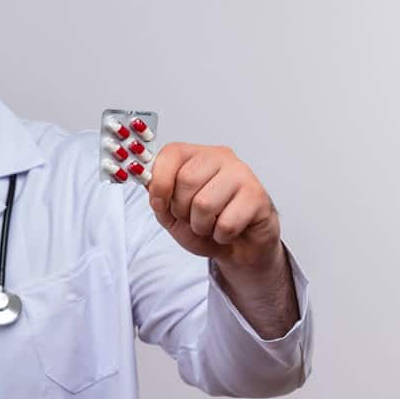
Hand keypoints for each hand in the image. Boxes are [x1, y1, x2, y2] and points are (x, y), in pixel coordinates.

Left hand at [146, 143, 282, 274]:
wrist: (239, 245)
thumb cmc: (207, 223)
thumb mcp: (171, 211)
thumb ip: (156, 194)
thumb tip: (142, 177)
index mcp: (196, 155)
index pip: (171, 154)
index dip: (159, 183)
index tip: (159, 203)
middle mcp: (220, 158)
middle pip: (187, 180)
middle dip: (182, 210)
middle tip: (191, 217)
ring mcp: (242, 175)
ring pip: (205, 204)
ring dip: (201, 226)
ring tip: (210, 225)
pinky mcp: (257, 197)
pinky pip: (226, 223)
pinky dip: (221, 236)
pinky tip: (227, 230)